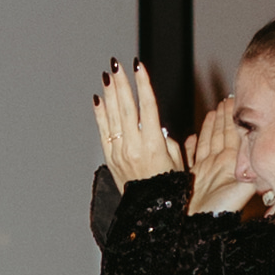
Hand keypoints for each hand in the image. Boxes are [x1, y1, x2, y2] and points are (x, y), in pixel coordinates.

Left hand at [92, 60, 183, 189]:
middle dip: (122, 83)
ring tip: (108, 75)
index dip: (143, 84)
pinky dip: (100, 114)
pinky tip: (98, 98)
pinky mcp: (110, 157)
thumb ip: (165, 137)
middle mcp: (134, 146)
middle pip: (126, 107)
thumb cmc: (169, 183)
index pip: (148, 106)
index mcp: (154, 144)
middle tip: (118, 64)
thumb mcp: (175, 158)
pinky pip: (103, 131)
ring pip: (113, 116)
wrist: (150, 210)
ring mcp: (119, 151)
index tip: (139, 67)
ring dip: (110, 93)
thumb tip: (154, 122)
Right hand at [186, 109, 256, 216]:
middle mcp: (221, 164)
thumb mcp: (245, 186)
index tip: (234, 103)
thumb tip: (262, 154)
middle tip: (225, 100)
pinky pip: (194, 155)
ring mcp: (208, 168)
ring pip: (209, 141)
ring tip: (212, 111)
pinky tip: (192, 136)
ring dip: (210, 126)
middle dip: (223, 117)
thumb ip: (253, 170)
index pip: (235, 134)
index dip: (233, 118)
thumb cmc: (223, 209)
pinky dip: (193, 145)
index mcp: (233, 163)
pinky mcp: (195, 175)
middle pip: (222, 134)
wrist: (202, 225)